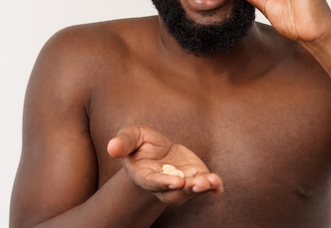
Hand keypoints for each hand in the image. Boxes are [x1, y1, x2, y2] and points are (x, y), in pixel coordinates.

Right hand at [107, 126, 222, 204]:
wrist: (156, 151)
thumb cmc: (139, 144)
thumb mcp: (130, 137)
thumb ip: (123, 143)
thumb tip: (112, 147)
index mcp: (145, 176)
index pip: (155, 183)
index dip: (165, 183)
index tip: (177, 181)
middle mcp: (164, 185)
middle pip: (175, 193)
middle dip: (187, 188)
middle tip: (199, 183)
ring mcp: (181, 183)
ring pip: (191, 191)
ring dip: (202, 188)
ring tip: (211, 181)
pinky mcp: (194, 177)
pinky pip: (205, 186)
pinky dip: (213, 187)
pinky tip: (218, 185)